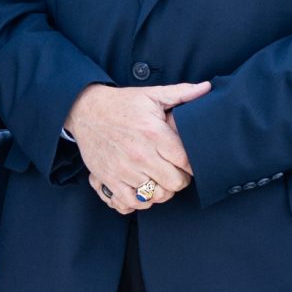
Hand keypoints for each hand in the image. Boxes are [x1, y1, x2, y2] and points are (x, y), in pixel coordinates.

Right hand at [69, 81, 209, 214]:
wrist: (85, 111)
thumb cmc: (121, 104)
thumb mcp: (152, 94)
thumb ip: (181, 93)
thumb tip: (206, 88)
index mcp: (154, 134)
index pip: (186, 162)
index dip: (192, 166)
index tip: (188, 163)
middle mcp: (140, 154)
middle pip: (175, 183)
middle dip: (180, 179)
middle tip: (176, 172)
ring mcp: (124, 170)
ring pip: (157, 196)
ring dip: (162, 191)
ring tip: (160, 180)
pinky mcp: (109, 179)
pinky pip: (131, 203)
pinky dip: (140, 201)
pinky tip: (143, 189)